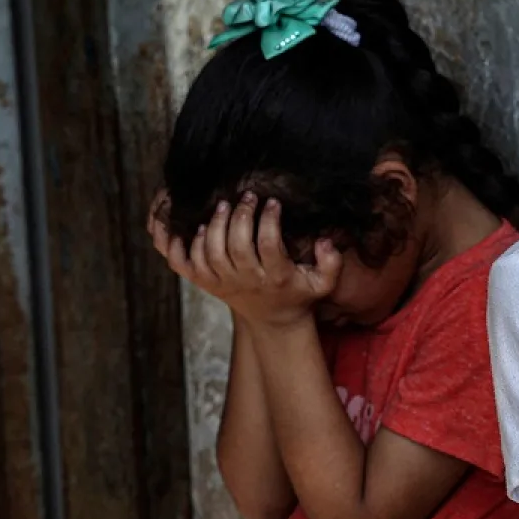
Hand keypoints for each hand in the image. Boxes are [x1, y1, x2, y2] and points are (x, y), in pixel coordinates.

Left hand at [148, 191, 337, 328]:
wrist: (273, 320)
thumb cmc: (297, 293)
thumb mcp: (323, 283)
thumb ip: (331, 263)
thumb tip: (325, 241)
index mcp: (276, 277)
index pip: (268, 245)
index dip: (268, 220)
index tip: (272, 202)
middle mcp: (247, 281)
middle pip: (235, 246)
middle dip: (239, 217)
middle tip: (247, 197)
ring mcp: (223, 284)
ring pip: (210, 252)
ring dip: (214, 225)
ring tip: (224, 205)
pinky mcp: (206, 284)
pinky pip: (187, 264)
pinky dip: (186, 245)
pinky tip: (199, 228)